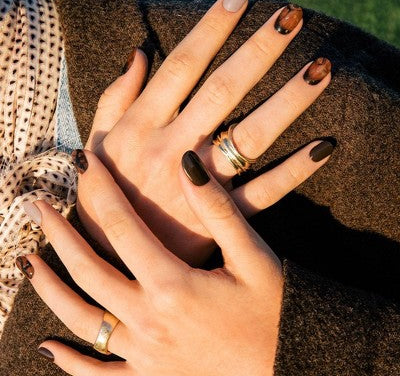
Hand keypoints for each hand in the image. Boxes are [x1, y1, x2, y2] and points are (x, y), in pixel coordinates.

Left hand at [19, 149, 283, 375]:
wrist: (291, 365)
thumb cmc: (275, 310)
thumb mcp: (252, 255)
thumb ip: (217, 210)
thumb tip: (188, 164)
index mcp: (174, 286)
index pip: (122, 227)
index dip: (99, 190)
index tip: (82, 162)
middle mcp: (150, 321)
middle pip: (89, 270)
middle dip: (59, 233)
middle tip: (36, 205)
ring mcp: (145, 356)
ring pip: (82, 320)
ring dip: (50, 289)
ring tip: (26, 264)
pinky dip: (70, 363)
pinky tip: (49, 347)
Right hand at [81, 0, 331, 265]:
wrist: (112, 260)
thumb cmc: (104, 196)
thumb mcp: (96, 145)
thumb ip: (113, 99)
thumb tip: (139, 53)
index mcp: (140, 127)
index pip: (182, 67)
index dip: (211, 29)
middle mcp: (172, 149)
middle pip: (223, 92)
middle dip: (258, 51)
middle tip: (292, 17)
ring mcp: (200, 186)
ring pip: (250, 136)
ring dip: (288, 102)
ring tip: (321, 70)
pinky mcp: (221, 219)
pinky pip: (263, 193)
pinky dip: (295, 171)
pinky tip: (323, 147)